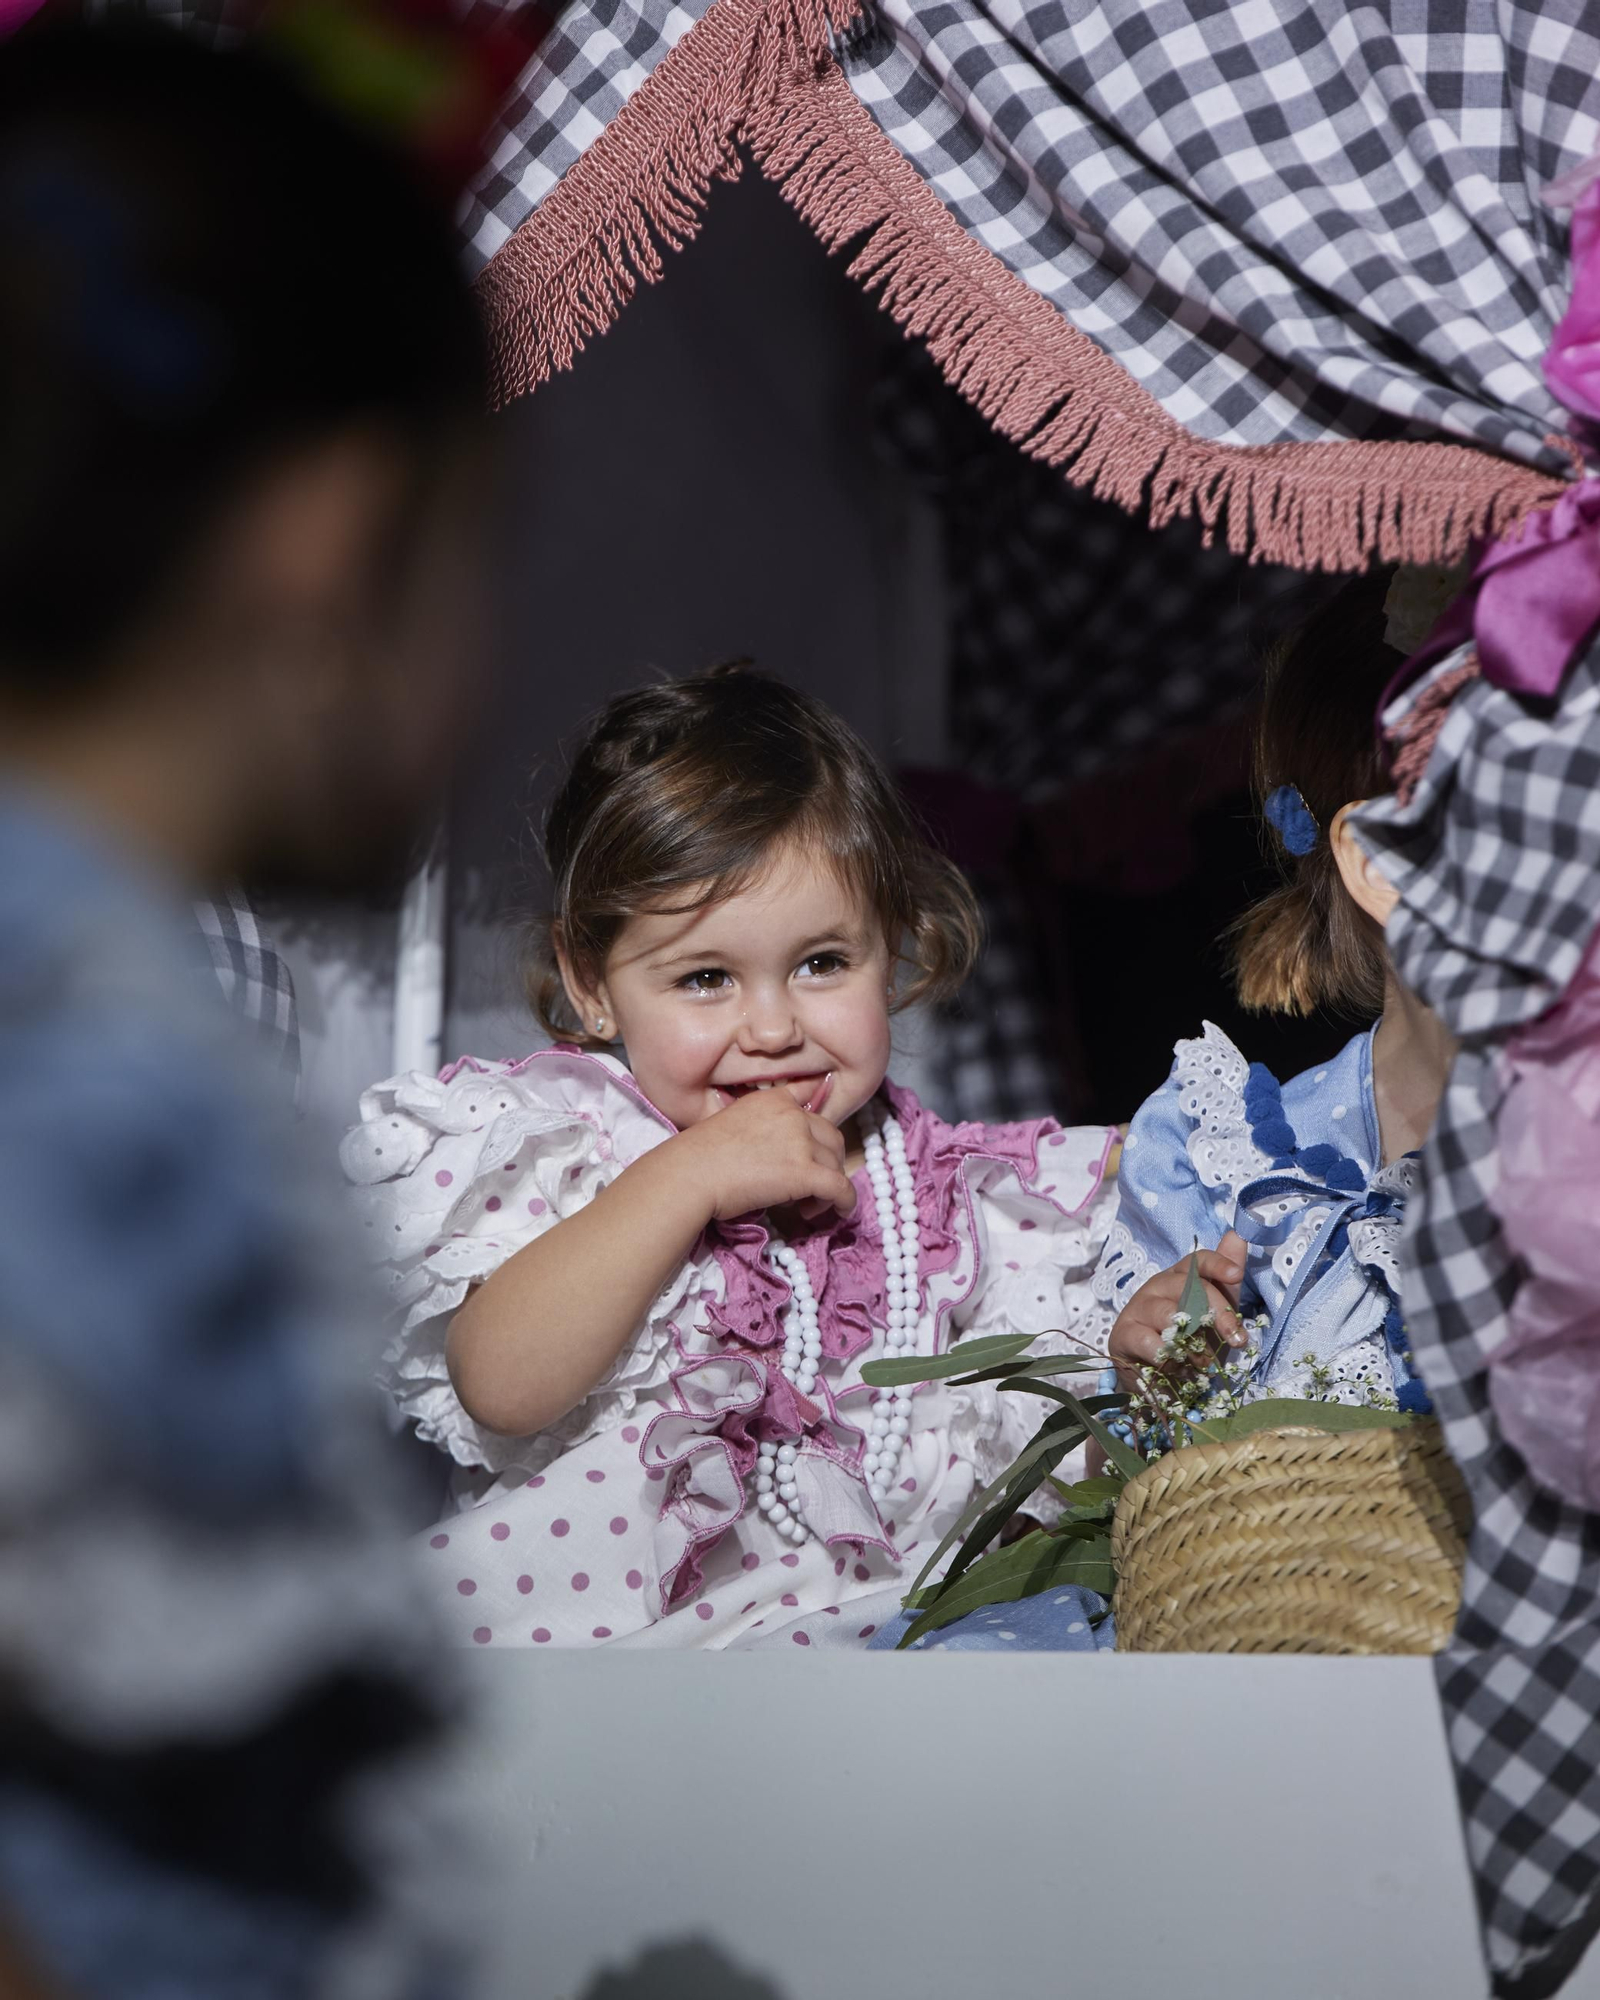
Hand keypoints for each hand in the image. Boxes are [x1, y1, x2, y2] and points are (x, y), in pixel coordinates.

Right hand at [671, 1085, 856, 1223]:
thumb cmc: (699, 1157)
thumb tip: (778, 1157)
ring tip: (807, 1205)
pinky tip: (838, 1211)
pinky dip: (845, 1201)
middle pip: (831, 1136)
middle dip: (828, 1160)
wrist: (690, 1174)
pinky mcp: (806, 1172)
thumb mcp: (733, 1125)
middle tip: (811, 1184)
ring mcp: (801, 1142)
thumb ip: (761, 1129)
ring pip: (836, 1163)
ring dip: (828, 1185)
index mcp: (774, 1100)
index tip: (819, 1140)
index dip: (818, 1122)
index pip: (811, 1096)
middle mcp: (793, 1115)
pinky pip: (841, 1187)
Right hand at [1107, 1230, 1246, 1391]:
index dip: (1217, 1264)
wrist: (1159, 1376)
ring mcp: (1138, 1307)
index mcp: (1180, 1276)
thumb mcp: (1214, 1312)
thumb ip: (1226, 1280)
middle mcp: (1157, 1286)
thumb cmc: (1190, 1338)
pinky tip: (1177, 1366)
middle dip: (1217, 1313)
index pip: (1197, 1260)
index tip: (1237, 1275)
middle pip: (1187, 1286)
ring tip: (1204, 1362)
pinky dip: (1169, 1356)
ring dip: (1193, 1341)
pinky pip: (1148, 1340)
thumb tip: (1238, 1235)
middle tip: (1237, 1339)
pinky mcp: (1123, 1333)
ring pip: (1167, 1314)